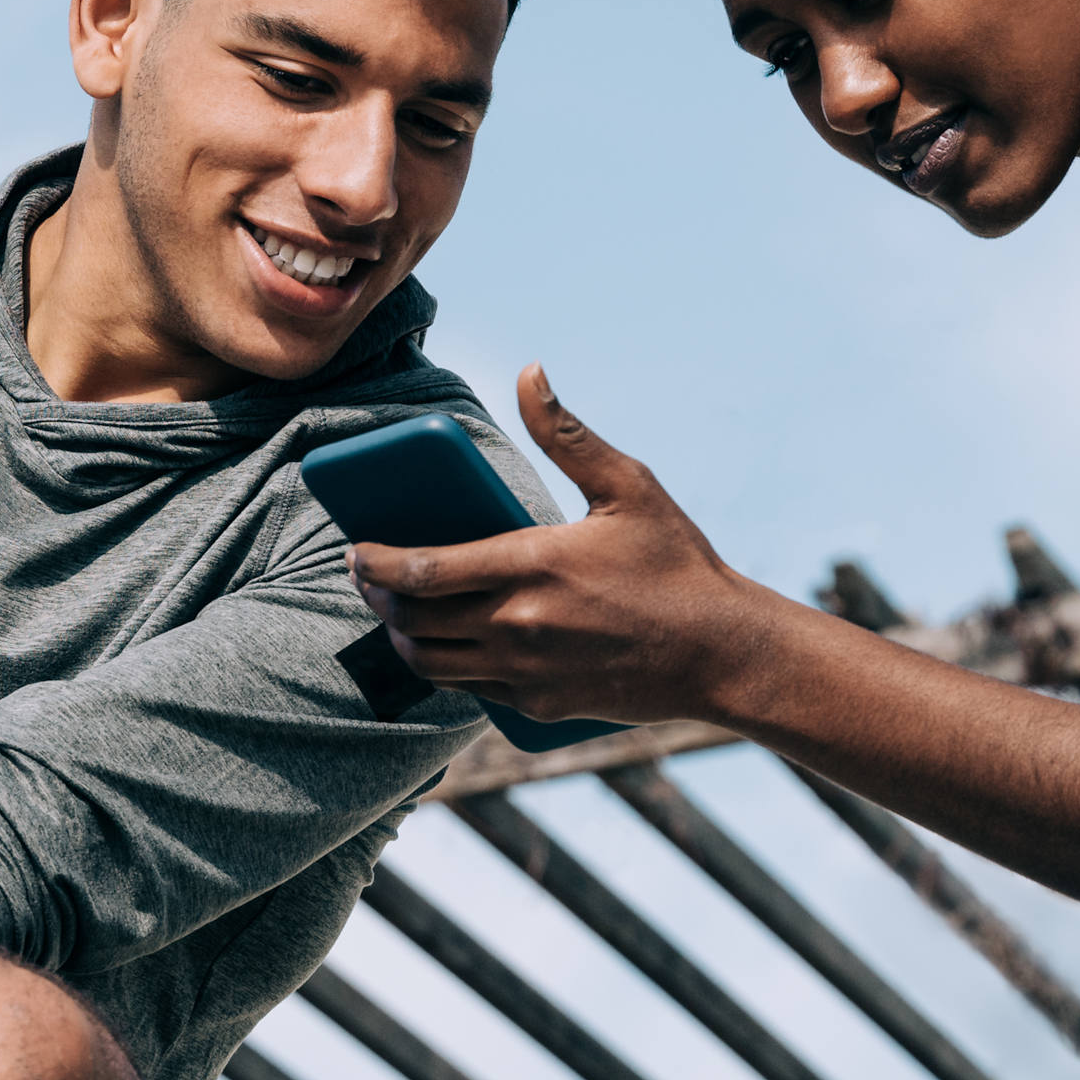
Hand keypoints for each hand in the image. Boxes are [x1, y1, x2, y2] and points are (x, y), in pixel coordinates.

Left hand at [348, 365, 770, 726]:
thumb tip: (529, 373)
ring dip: (401, 637)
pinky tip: (443, 645)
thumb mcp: (628, 488)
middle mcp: (518, 626)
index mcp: (531, 566)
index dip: (376, 563)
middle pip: (413, 618)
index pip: (421, 570)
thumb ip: (567, 434)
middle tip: (367, 575)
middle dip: (377, 596)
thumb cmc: (677, 565)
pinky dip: (442, 668)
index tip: (358, 549)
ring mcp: (525, 673)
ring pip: (430, 663)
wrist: (721, 654)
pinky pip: (467, 690)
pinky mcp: (538, 706)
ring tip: (396, 610)